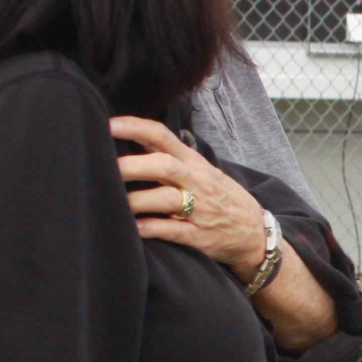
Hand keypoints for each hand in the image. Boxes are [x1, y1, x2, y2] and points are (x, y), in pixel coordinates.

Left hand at [109, 117, 267, 277]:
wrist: (255, 232)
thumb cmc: (221, 197)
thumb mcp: (202, 171)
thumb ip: (171, 157)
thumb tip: (133, 140)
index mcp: (193, 162)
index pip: (162, 136)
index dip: (135, 127)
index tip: (109, 125)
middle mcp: (196, 182)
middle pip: (163, 166)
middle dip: (132, 166)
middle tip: (105, 168)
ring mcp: (199, 210)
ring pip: (166, 199)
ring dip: (136, 200)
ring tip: (113, 202)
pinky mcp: (198, 236)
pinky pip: (172, 231)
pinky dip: (151, 228)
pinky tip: (134, 227)